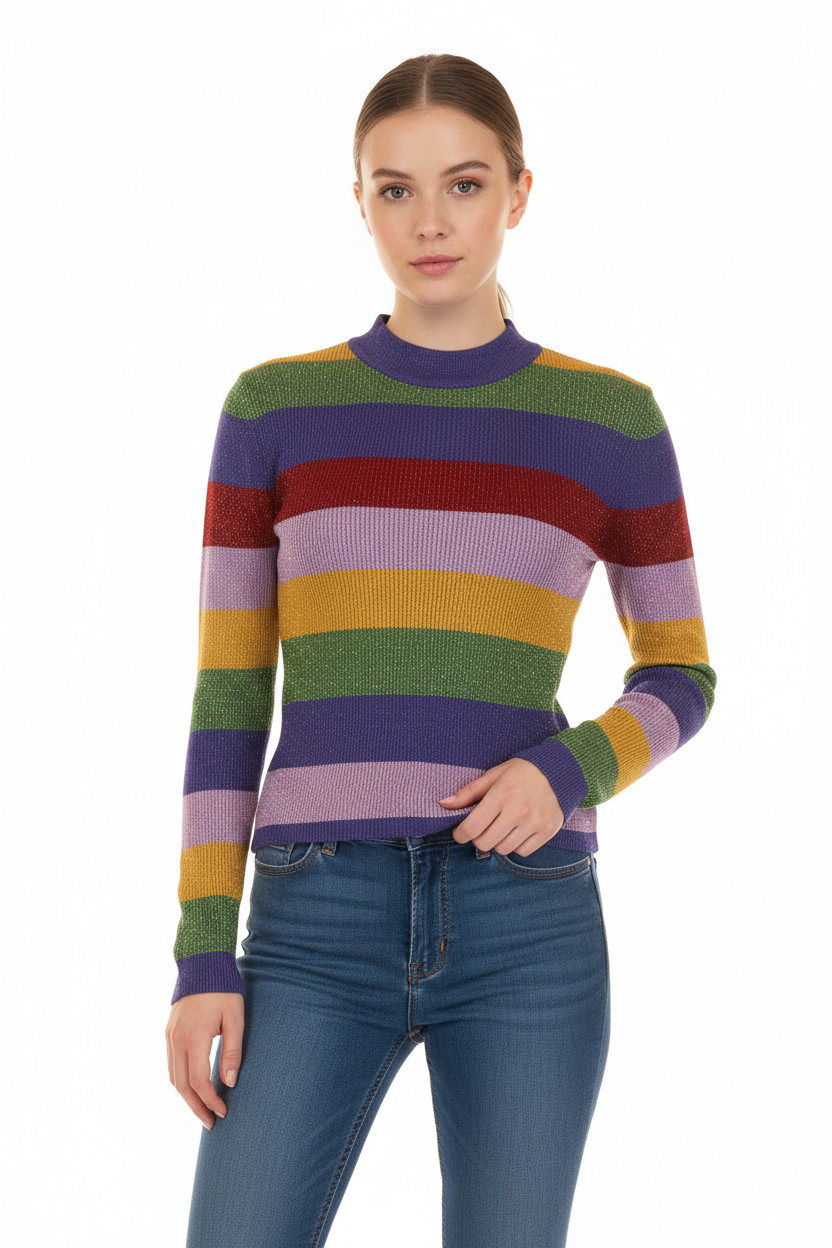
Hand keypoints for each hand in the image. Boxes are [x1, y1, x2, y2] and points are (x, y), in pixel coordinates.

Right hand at [166, 992, 243, 1128]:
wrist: (201, 964)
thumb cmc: (223, 989)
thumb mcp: (235, 1018)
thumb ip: (233, 1051)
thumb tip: (230, 1083)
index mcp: (194, 1037)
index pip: (198, 1081)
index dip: (210, 1101)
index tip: (223, 1112)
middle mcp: (177, 1040)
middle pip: (182, 1085)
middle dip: (196, 1107)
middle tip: (211, 1122)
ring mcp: (169, 1036)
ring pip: (173, 1077)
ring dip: (186, 1097)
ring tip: (203, 1109)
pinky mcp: (168, 1032)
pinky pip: (171, 1064)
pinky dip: (181, 1081)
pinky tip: (193, 1087)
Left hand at [438, 758, 564, 855]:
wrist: (559, 771)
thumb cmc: (522, 772)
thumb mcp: (494, 774)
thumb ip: (468, 792)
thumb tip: (444, 804)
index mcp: (501, 795)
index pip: (472, 827)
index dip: (460, 834)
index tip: (459, 833)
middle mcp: (518, 811)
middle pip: (485, 843)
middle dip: (478, 838)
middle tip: (482, 828)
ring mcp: (534, 823)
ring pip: (503, 849)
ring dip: (497, 841)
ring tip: (501, 827)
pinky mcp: (547, 831)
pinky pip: (522, 851)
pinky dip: (516, 845)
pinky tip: (517, 830)